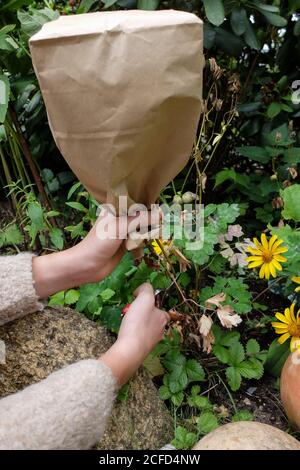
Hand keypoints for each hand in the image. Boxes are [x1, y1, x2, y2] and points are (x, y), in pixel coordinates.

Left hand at [33, 208, 160, 297]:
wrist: (87, 267)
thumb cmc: (99, 243)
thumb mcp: (120, 227)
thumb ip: (140, 220)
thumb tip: (161, 213)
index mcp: (114, 208)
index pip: (135, 200)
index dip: (148, 201)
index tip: (162, 204)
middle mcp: (119, 217)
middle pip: (140, 213)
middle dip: (152, 216)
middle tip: (166, 218)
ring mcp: (123, 231)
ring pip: (141, 226)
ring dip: (150, 228)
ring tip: (163, 228)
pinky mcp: (126, 244)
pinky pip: (140, 238)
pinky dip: (146, 239)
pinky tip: (155, 238)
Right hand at [101, 283, 169, 385]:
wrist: (129, 350)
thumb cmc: (138, 323)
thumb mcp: (145, 298)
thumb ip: (146, 289)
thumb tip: (142, 289)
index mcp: (163, 319)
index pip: (160, 308)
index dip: (149, 303)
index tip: (138, 302)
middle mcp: (160, 331)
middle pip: (151, 318)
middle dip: (140, 313)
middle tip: (130, 311)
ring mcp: (151, 342)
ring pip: (143, 328)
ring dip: (134, 323)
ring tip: (125, 321)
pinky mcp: (141, 350)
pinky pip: (136, 338)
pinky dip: (130, 334)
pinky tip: (124, 332)